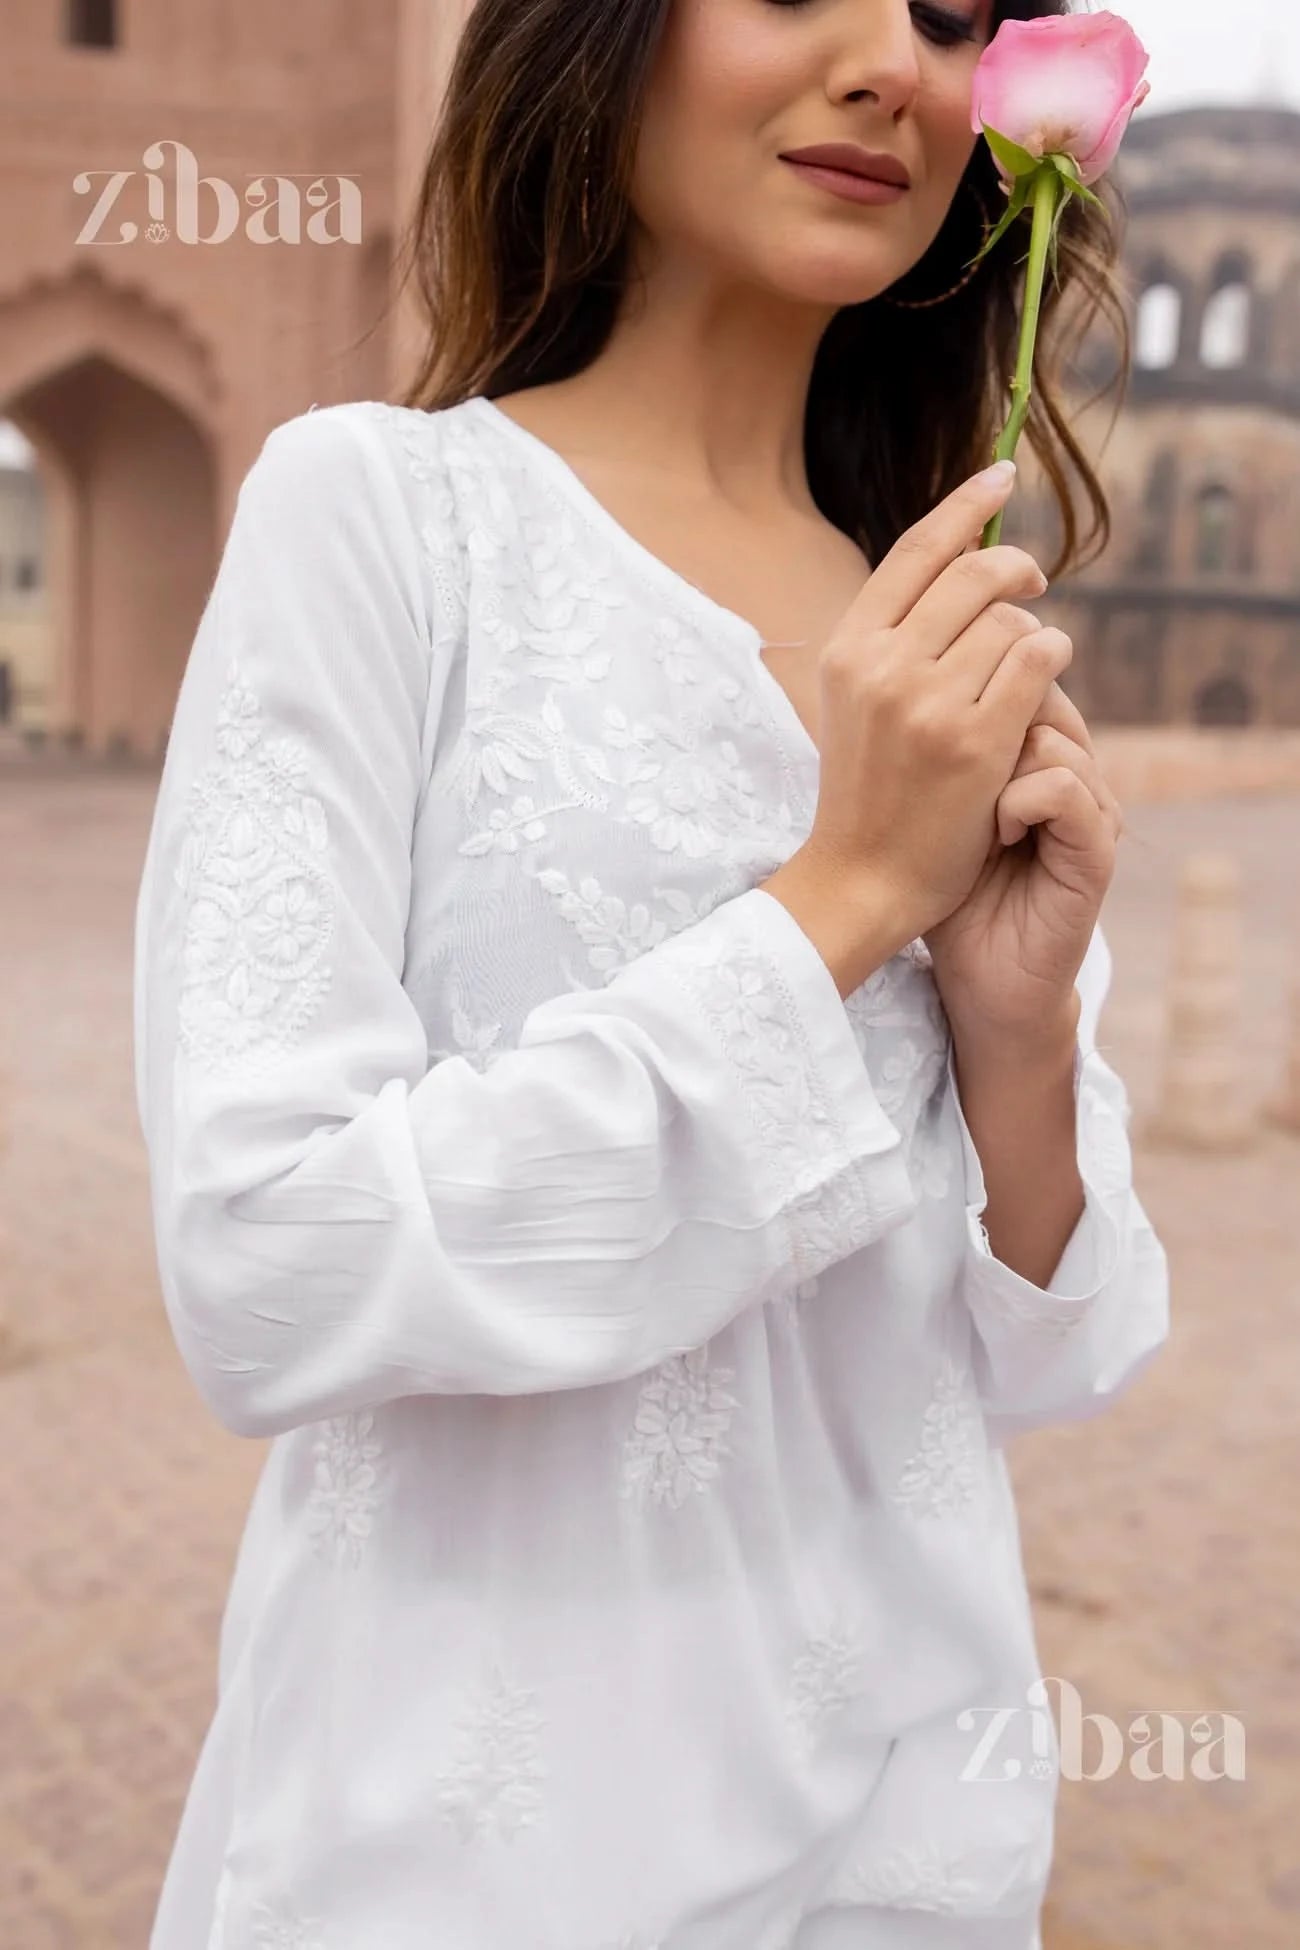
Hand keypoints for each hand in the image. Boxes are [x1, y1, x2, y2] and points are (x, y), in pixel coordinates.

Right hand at [794, 462, 1070, 962]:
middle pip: (974, 573)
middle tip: (1035, 582)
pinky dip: (1052, 658)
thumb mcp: (854, 701)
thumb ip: (892, 636)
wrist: (862, 878)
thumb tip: (955, 562)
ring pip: (1012, 618)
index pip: (916, 550)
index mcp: (847, 648)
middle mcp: (883, 665)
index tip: (1002, 475)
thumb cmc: (866, 792)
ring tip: (1029, 661)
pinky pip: (1039, 661)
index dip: (966, 503)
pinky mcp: (976, 740)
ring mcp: (929, 702)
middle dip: (1017, 568)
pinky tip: (1047, 676)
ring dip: (1034, 630)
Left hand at [923, 682, 1122, 1043]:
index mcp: (1036, 758)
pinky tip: (996, 832)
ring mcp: (1091, 809)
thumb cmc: (947, 895)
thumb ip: (928, 745)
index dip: (977, 691)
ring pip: (1053, 735)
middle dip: (990, 724)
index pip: (1020, 678)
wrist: (981, 980)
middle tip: (956, 773)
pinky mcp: (1097, 848)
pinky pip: (1066, 787)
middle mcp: (1073, 774)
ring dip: (1000, 766)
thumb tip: (893, 674)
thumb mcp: (932, 808)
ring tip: (976, 812)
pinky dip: (1022, 801)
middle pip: (1043, 695)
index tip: (933, 736)